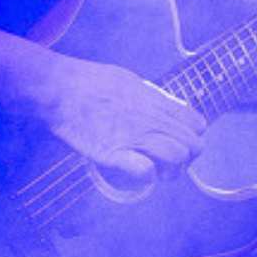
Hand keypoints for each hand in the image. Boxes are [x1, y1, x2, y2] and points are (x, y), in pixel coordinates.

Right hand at [29, 55, 202, 184]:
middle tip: (169, 165)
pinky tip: (139, 173)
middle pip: (192, 146)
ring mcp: (134, 136)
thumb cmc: (89, 81)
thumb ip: (151, 96)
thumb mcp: (129, 80)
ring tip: (157, 173)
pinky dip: (147, 175)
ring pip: (176, 158)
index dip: (192, 138)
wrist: (59, 89)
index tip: (178, 143)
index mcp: (156, 102)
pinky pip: (144, 170)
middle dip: (185, 160)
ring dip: (170, 171)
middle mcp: (151, 120)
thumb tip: (167, 106)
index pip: (197, 125)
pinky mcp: (113, 153)